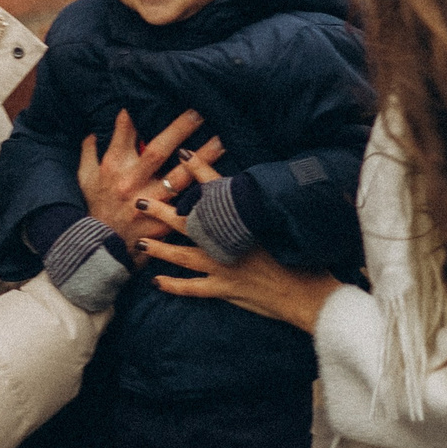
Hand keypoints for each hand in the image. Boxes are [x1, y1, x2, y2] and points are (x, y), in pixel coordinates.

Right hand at [76, 109, 223, 241]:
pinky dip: (203, 193)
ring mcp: (148, 204)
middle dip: (179, 129)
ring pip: (180, 177)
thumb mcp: (84, 179)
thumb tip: (95, 129)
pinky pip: (187, 205)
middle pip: (158, 150)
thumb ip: (89, 152)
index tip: (155, 92)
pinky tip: (221, 182)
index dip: (138, 113)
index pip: (125, 132)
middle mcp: (131, 183)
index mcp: (113, 167)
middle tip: (200, 111)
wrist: (99, 252)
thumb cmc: (94, 210)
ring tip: (222, 140)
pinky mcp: (163, 223)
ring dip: (203, 159)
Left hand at [135, 180, 341, 331]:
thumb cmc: (301, 258)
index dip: (200, 170)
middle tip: (140, 201)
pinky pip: (192, 288)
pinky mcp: (224, 289)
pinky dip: (173, 285)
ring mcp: (222, 266)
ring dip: (159, 249)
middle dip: (162, 211)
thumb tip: (254, 189)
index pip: (218, 190)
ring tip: (140, 243)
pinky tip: (156, 281)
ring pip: (182, 256)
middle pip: (188, 223)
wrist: (306, 293)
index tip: (182, 154)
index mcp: (243, 223)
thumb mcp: (283, 224)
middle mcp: (227, 242)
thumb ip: (264, 207)